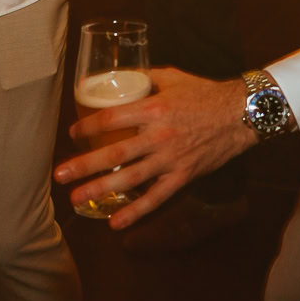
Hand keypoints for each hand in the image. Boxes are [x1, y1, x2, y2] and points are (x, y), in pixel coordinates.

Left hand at [52, 68, 257, 228]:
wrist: (240, 114)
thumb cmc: (205, 93)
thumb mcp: (173, 77)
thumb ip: (146, 77)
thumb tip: (123, 77)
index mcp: (154, 108)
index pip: (111, 118)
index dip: (87, 127)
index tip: (72, 134)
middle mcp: (158, 135)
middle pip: (113, 153)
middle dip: (83, 165)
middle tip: (59, 175)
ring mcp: (170, 159)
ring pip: (129, 178)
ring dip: (100, 189)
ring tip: (75, 199)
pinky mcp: (183, 176)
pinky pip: (156, 198)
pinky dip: (136, 212)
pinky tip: (115, 223)